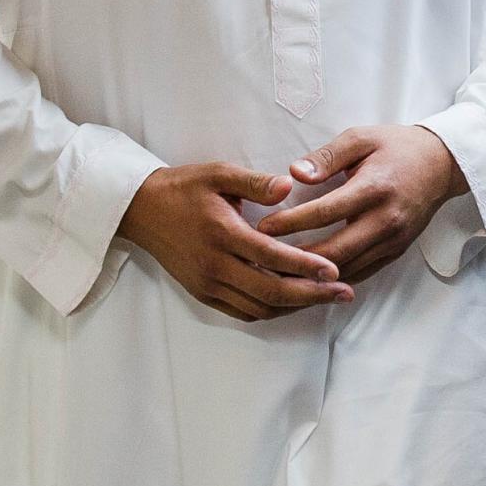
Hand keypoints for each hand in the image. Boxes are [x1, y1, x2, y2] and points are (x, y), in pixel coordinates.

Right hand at [117, 163, 352, 321]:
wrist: (140, 210)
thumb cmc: (184, 187)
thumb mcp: (219, 173)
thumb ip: (255, 182)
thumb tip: (289, 185)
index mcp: (222, 233)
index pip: (272, 258)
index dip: (307, 266)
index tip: (336, 271)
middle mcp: (214, 265)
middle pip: (271, 292)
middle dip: (312, 295)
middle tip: (345, 293)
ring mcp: (207, 284)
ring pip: (259, 307)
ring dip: (296, 306)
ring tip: (326, 297)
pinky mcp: (202, 293)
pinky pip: (243, 312)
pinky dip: (271, 310)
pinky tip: (294, 302)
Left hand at [253, 123, 466, 283]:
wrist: (442, 164)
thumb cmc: (397, 146)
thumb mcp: (361, 137)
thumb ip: (326, 156)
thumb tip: (293, 173)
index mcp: (375, 188)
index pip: (325, 212)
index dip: (291, 222)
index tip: (263, 227)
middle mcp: (386, 220)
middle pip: (335, 251)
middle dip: (296, 260)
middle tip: (264, 261)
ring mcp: (394, 240)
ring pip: (347, 269)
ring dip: (312, 276)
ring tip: (280, 275)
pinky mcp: (397, 251)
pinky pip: (361, 273)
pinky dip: (334, 279)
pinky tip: (309, 279)